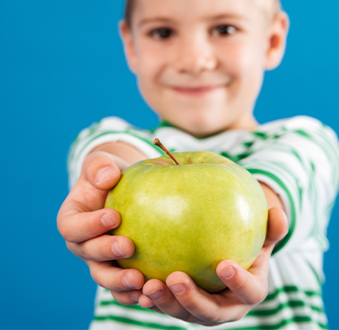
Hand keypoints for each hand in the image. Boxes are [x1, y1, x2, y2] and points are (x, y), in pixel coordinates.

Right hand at [57, 151, 144, 303]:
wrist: (125, 189)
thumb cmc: (110, 174)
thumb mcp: (102, 163)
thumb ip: (99, 166)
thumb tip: (108, 177)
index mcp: (72, 219)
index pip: (72, 227)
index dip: (89, 225)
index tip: (113, 216)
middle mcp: (83, 243)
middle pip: (88, 254)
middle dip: (106, 252)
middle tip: (129, 246)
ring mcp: (100, 258)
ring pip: (103, 276)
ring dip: (119, 281)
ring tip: (139, 280)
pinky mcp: (119, 267)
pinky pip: (121, 287)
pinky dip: (131, 293)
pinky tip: (148, 293)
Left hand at [138, 206, 287, 324]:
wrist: (228, 256)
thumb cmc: (247, 243)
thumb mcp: (262, 233)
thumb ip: (271, 226)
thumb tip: (279, 212)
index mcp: (249, 290)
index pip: (249, 292)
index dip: (239, 282)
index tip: (224, 263)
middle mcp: (226, 307)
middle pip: (210, 312)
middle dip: (192, 299)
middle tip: (174, 278)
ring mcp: (201, 310)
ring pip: (183, 313)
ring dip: (165, 303)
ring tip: (148, 285)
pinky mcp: (181, 306)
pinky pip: (166, 306)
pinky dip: (151, 300)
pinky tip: (135, 286)